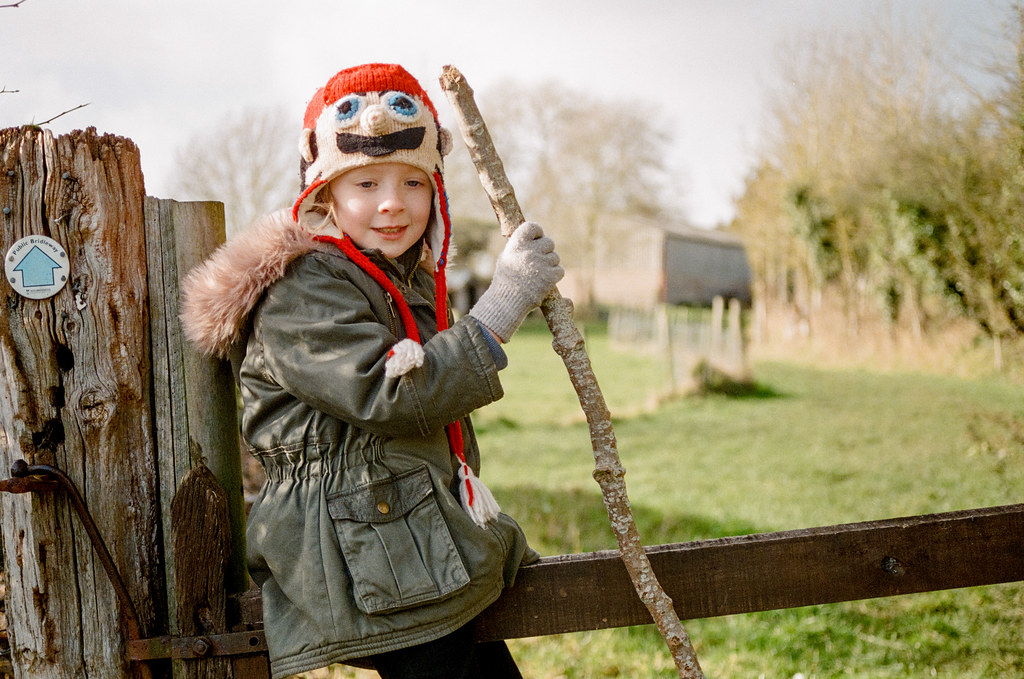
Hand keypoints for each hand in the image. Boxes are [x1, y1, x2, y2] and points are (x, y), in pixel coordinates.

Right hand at [468, 221, 562, 341]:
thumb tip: (534, 239)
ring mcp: (541, 263)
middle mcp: (529, 251)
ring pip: (555, 257)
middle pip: (549, 242)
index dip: (538, 233)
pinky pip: (559, 270)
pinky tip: (545, 281)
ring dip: (550, 265)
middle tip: (539, 261)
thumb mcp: (506, 258)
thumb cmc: (505, 281)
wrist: (507, 302)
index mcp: (517, 243)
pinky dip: (554, 275)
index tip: (537, 239)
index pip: (533, 227)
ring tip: (538, 275)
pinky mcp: (550, 276)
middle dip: (546, 251)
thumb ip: (520, 247)